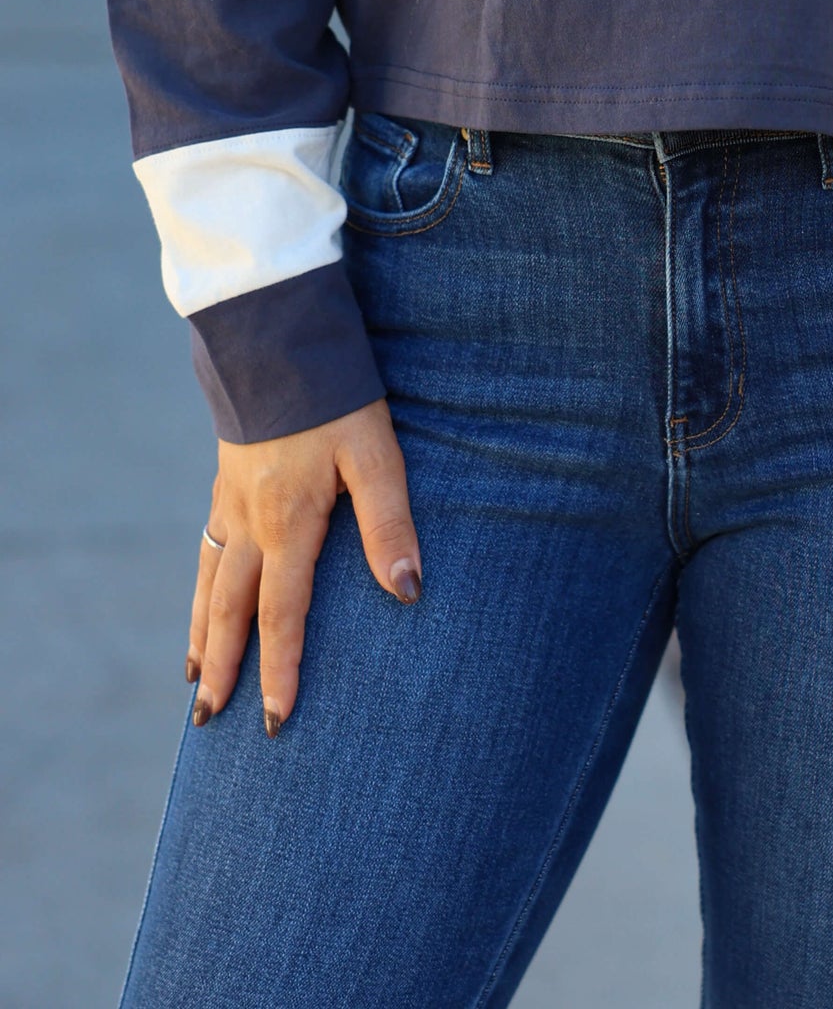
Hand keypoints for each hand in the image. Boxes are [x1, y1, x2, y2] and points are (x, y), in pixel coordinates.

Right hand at [186, 398, 419, 736]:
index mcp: (288, 523)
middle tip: (210, 722)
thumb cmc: (336, 396)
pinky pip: (206, 550)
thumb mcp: (376, 455)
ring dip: (202, 636)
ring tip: (196, 681)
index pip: (282, 615)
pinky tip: (204, 599)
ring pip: (209, 583)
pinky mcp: (226, 479)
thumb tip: (407, 592)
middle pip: (229, 611)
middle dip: (224, 669)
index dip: (279, 670)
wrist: (278, 337)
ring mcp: (230, 500)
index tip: (276, 721)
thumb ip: (389, 524)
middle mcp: (250, 521)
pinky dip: (200, 588)